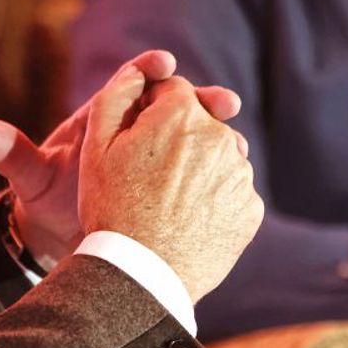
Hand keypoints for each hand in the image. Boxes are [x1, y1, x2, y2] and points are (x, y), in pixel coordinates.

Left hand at [0, 50, 243, 262]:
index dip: (149, 68)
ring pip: (195, 138)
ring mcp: (161, 157)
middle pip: (175, 106)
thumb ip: (15, 156)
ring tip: (237, 140)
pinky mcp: (175, 182)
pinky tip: (238, 176)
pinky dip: (220, 169)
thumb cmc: (48, 200)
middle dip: (201, 99)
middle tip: (225, 101)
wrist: (69, 237)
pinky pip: (201, 170)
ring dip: (219, 136)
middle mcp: (139, 131)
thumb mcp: (32, 180)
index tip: (164, 62)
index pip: (130, 80)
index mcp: (106, 117)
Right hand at [74, 66, 262, 300]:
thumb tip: (140, 72)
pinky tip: (187, 220)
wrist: (141, 275)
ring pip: (218, 157)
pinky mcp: (251, 209)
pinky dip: (213, 200)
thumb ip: (116, 97)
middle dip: (178, 137)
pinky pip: (231, 192)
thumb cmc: (112, 208)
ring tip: (167, 200)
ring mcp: (240, 174)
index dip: (150, 111)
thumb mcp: (96, 148)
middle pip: (199, 122)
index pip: (171, 90)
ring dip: (198, 167)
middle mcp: (221, 137)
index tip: (136, 138)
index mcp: (182, 114)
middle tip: (150, 174)